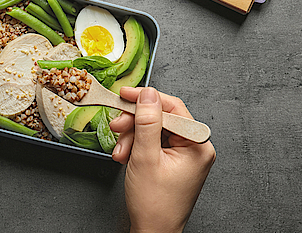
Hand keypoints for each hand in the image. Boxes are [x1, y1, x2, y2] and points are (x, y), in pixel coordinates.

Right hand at [110, 87, 215, 232]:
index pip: (172, 108)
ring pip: (152, 130)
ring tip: (120, 153)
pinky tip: (125, 157)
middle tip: (116, 127)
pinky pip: (152, 142)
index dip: (145, 99)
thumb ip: (147, 122)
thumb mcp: (145, 157)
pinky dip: (135, 147)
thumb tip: (148, 94)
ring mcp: (184, 154)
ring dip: (131, 138)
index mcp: (197, 145)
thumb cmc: (154, 203)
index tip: (125, 94)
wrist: (153, 231)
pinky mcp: (172, 160)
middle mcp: (194, 147)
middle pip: (160, 118)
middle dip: (134, 124)